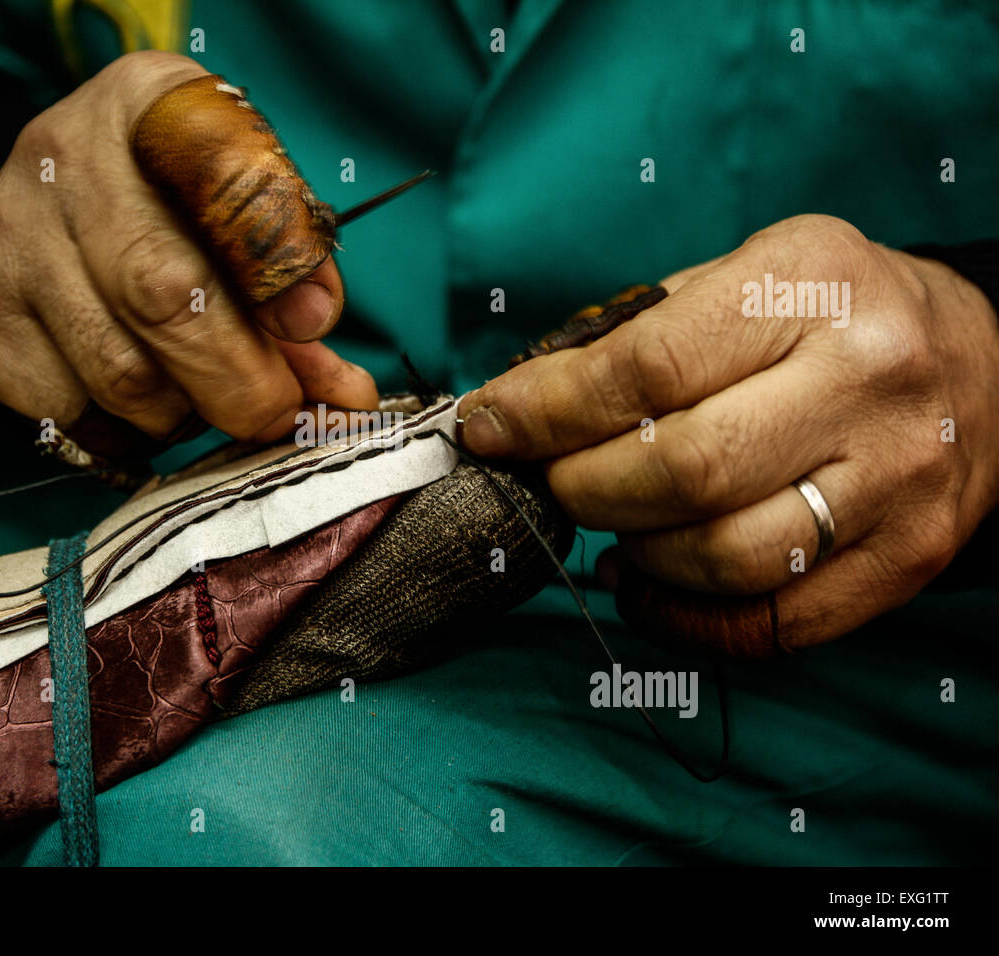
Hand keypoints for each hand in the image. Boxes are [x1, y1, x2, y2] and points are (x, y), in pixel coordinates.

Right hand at [0, 51, 375, 441]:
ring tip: (191, 387)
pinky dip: (117, 429)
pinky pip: (66, 412)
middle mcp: (63, 153)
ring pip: (118, 376)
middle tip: (273, 413)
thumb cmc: (168, 206)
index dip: (275, 262)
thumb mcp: (236, 208)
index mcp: (152, 104)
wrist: (46, 195)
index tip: (313, 328)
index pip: (224, 175)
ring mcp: (5, 232)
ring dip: (179, 411)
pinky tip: (129, 394)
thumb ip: (292, 286)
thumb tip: (342, 395)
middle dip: (239, 382)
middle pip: (163, 296)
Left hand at [459, 214, 998, 648]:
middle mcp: (865, 380)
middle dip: (582, 488)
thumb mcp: (743, 277)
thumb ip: (634, 337)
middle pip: (684, 470)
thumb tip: (516, 409)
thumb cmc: (830, 316)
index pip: (648, 367)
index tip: (489, 428)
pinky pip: (771, 624)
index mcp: (810, 283)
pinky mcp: (907, 558)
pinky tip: (648, 581)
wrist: (986, 364)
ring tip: (612, 524)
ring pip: (725, 557)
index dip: (546, 410)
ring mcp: (896, 479)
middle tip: (552, 482)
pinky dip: (683, 618)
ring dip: (635, 553)